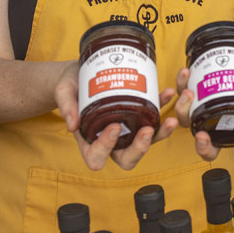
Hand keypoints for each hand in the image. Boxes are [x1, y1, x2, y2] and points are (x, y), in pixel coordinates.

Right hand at [58, 62, 177, 170]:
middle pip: (127, 158)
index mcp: (88, 140)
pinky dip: (163, 106)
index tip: (114, 127)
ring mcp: (127, 130)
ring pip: (147, 142)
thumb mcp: (64, 92)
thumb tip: (72, 124)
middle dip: (140, 148)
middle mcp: (110, 141)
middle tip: (147, 131)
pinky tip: (168, 93)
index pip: (97, 157)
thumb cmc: (70, 87)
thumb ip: (66, 106)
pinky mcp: (138, 116)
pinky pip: (154, 117)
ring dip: (161, 134)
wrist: (81, 74)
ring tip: (169, 120)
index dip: (106, 147)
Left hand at [172, 63, 233, 164]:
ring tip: (189, 93)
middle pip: (207, 149)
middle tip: (202, 135)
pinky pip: (180, 97)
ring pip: (186, 123)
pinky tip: (186, 73)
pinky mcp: (190, 99)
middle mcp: (218, 128)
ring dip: (183, 111)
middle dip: (202, 146)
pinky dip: (180, 85)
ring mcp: (202, 114)